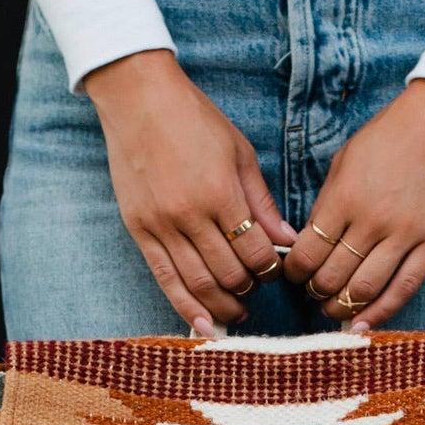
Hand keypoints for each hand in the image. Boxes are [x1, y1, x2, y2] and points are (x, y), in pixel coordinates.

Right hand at [83, 50, 296, 332]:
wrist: (137, 99)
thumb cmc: (193, 120)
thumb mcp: (239, 153)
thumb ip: (261, 202)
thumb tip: (287, 240)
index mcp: (220, 192)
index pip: (254, 250)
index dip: (270, 268)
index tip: (275, 268)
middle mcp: (189, 215)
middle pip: (228, 273)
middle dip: (248, 287)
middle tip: (256, 288)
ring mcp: (161, 226)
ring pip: (197, 283)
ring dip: (222, 304)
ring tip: (237, 312)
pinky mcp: (139, 231)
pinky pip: (165, 279)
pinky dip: (185, 307)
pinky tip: (203, 324)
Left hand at [281, 79, 424, 328]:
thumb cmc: (390, 134)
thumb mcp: (345, 160)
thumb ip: (328, 203)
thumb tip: (312, 242)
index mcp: (345, 197)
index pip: (308, 252)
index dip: (295, 271)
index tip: (294, 274)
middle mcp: (373, 221)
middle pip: (333, 276)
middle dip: (315, 291)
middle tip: (313, 292)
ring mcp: (407, 234)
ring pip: (365, 289)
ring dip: (342, 307)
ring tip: (333, 309)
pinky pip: (404, 288)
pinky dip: (381, 312)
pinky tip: (363, 323)